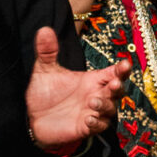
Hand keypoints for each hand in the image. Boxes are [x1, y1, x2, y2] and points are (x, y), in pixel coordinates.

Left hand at [26, 28, 126, 153]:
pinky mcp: (85, 128)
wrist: (31, 117)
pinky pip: (98, 126)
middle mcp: (96, 95)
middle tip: (114, 84)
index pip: (113, 73)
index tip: (125, 64)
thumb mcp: (44, 70)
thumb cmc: (43, 93)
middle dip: (118, 87)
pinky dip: (96, 123)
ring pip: (110, 109)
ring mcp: (92, 112)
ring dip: (105, 105)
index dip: (122, 69)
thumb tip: (44, 29)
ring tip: (92, 102)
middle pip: (117, 91)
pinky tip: (88, 119)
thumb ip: (47, 51)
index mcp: (92, 80)